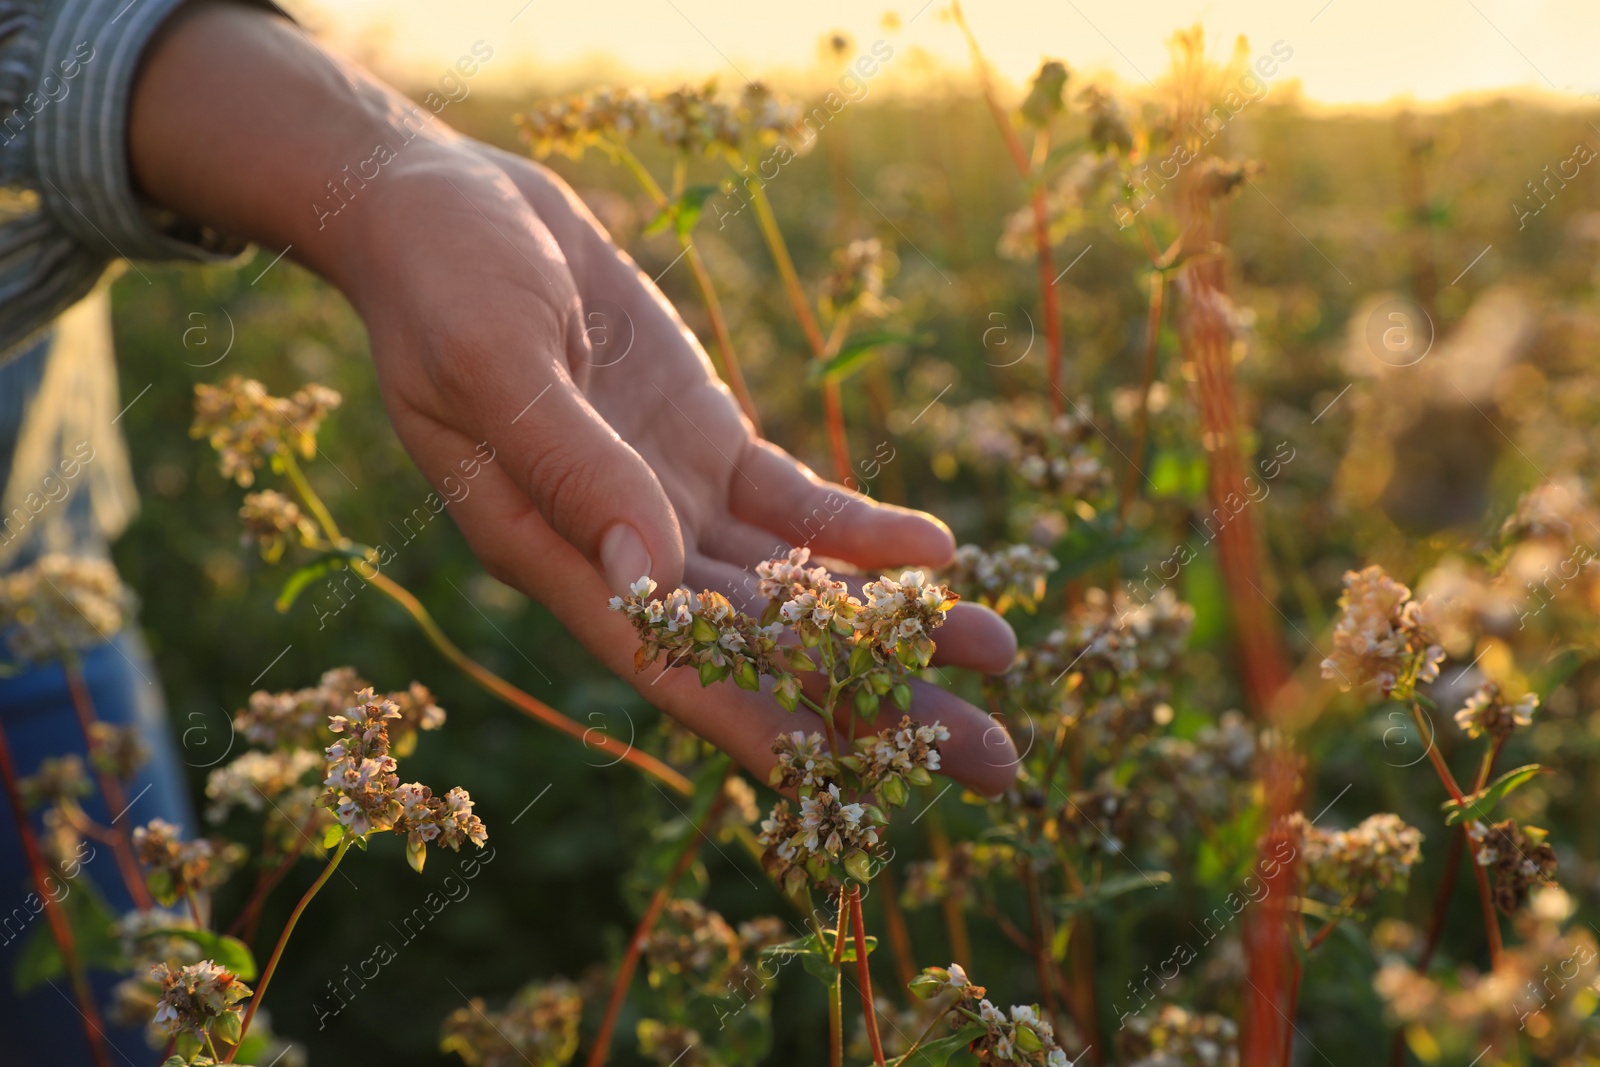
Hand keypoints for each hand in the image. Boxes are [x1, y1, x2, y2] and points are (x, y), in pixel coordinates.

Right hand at [346, 143, 1019, 791]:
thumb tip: (649, 575)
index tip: (848, 778)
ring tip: (1000, 654)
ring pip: (795, 586)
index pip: (667, 661)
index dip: (758, 720)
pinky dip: (861, 532)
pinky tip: (936, 553)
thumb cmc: (442, 279)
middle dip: (873, 700)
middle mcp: (621, 550)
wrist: (449, 211)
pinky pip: (796, 504)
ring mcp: (671, 499)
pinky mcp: (707, 445)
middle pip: (758, 647)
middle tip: (987, 758)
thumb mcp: (491, 360)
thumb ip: (570, 467)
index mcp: (552, 553)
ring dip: (893, 626)